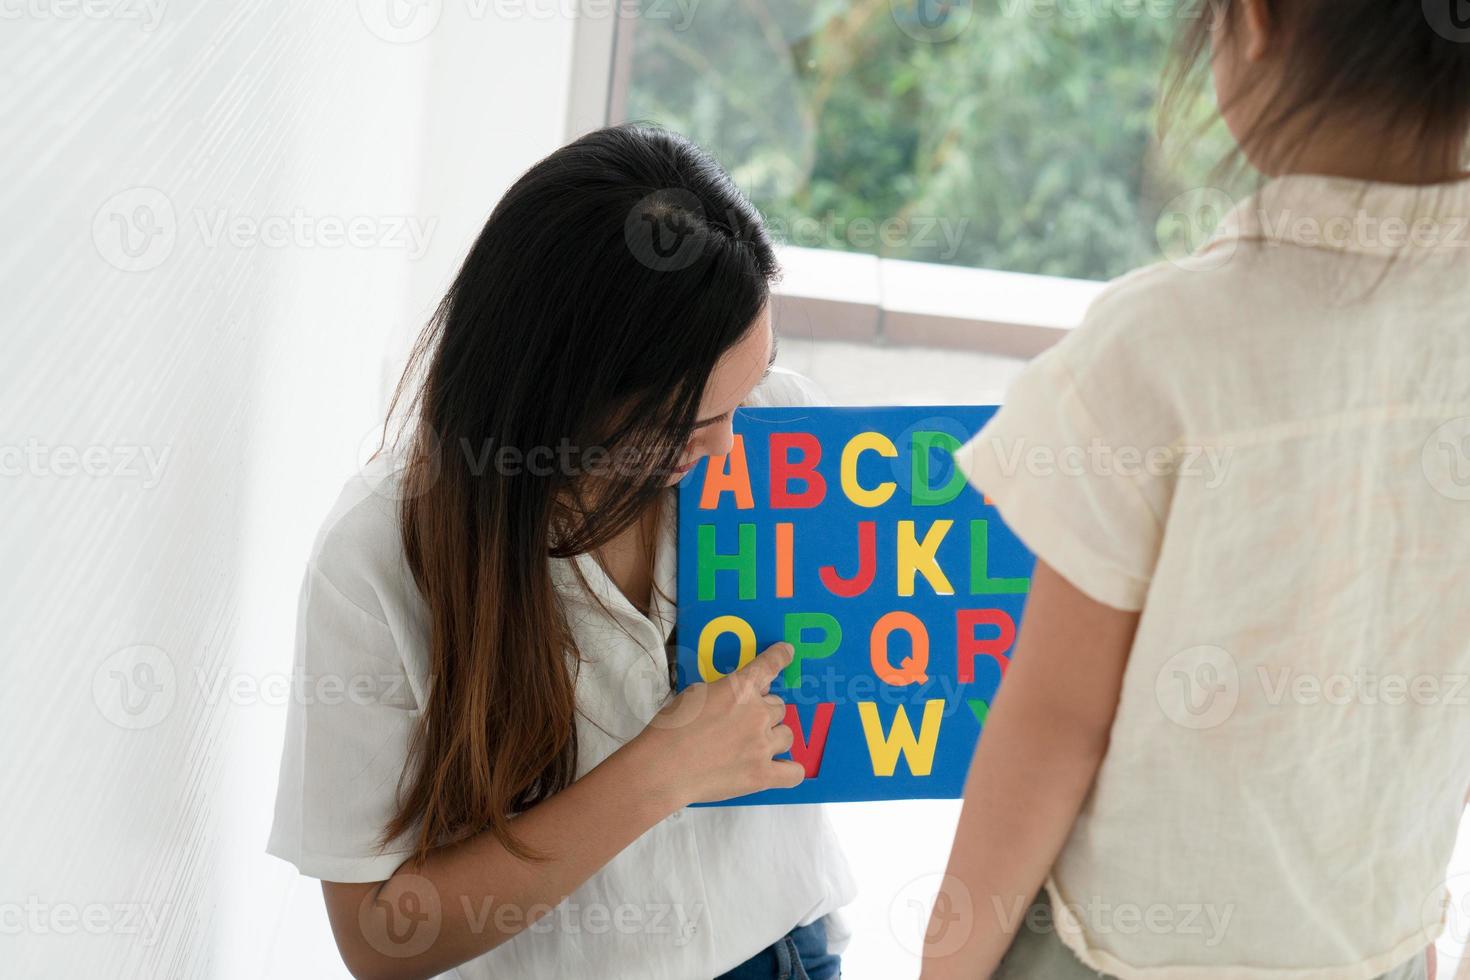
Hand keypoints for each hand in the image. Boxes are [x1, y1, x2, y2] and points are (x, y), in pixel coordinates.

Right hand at [638, 642, 805, 805]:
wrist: (662, 768)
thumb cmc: (671, 729)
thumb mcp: (695, 694)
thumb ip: (725, 691)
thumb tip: (740, 697)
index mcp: (740, 688)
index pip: (770, 664)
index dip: (781, 656)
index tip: (787, 651)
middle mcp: (757, 714)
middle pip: (779, 706)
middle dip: (764, 712)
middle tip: (743, 723)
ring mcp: (762, 746)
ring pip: (787, 735)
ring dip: (773, 737)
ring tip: (754, 745)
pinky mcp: (762, 775)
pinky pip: (794, 772)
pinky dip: (789, 770)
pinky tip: (777, 767)